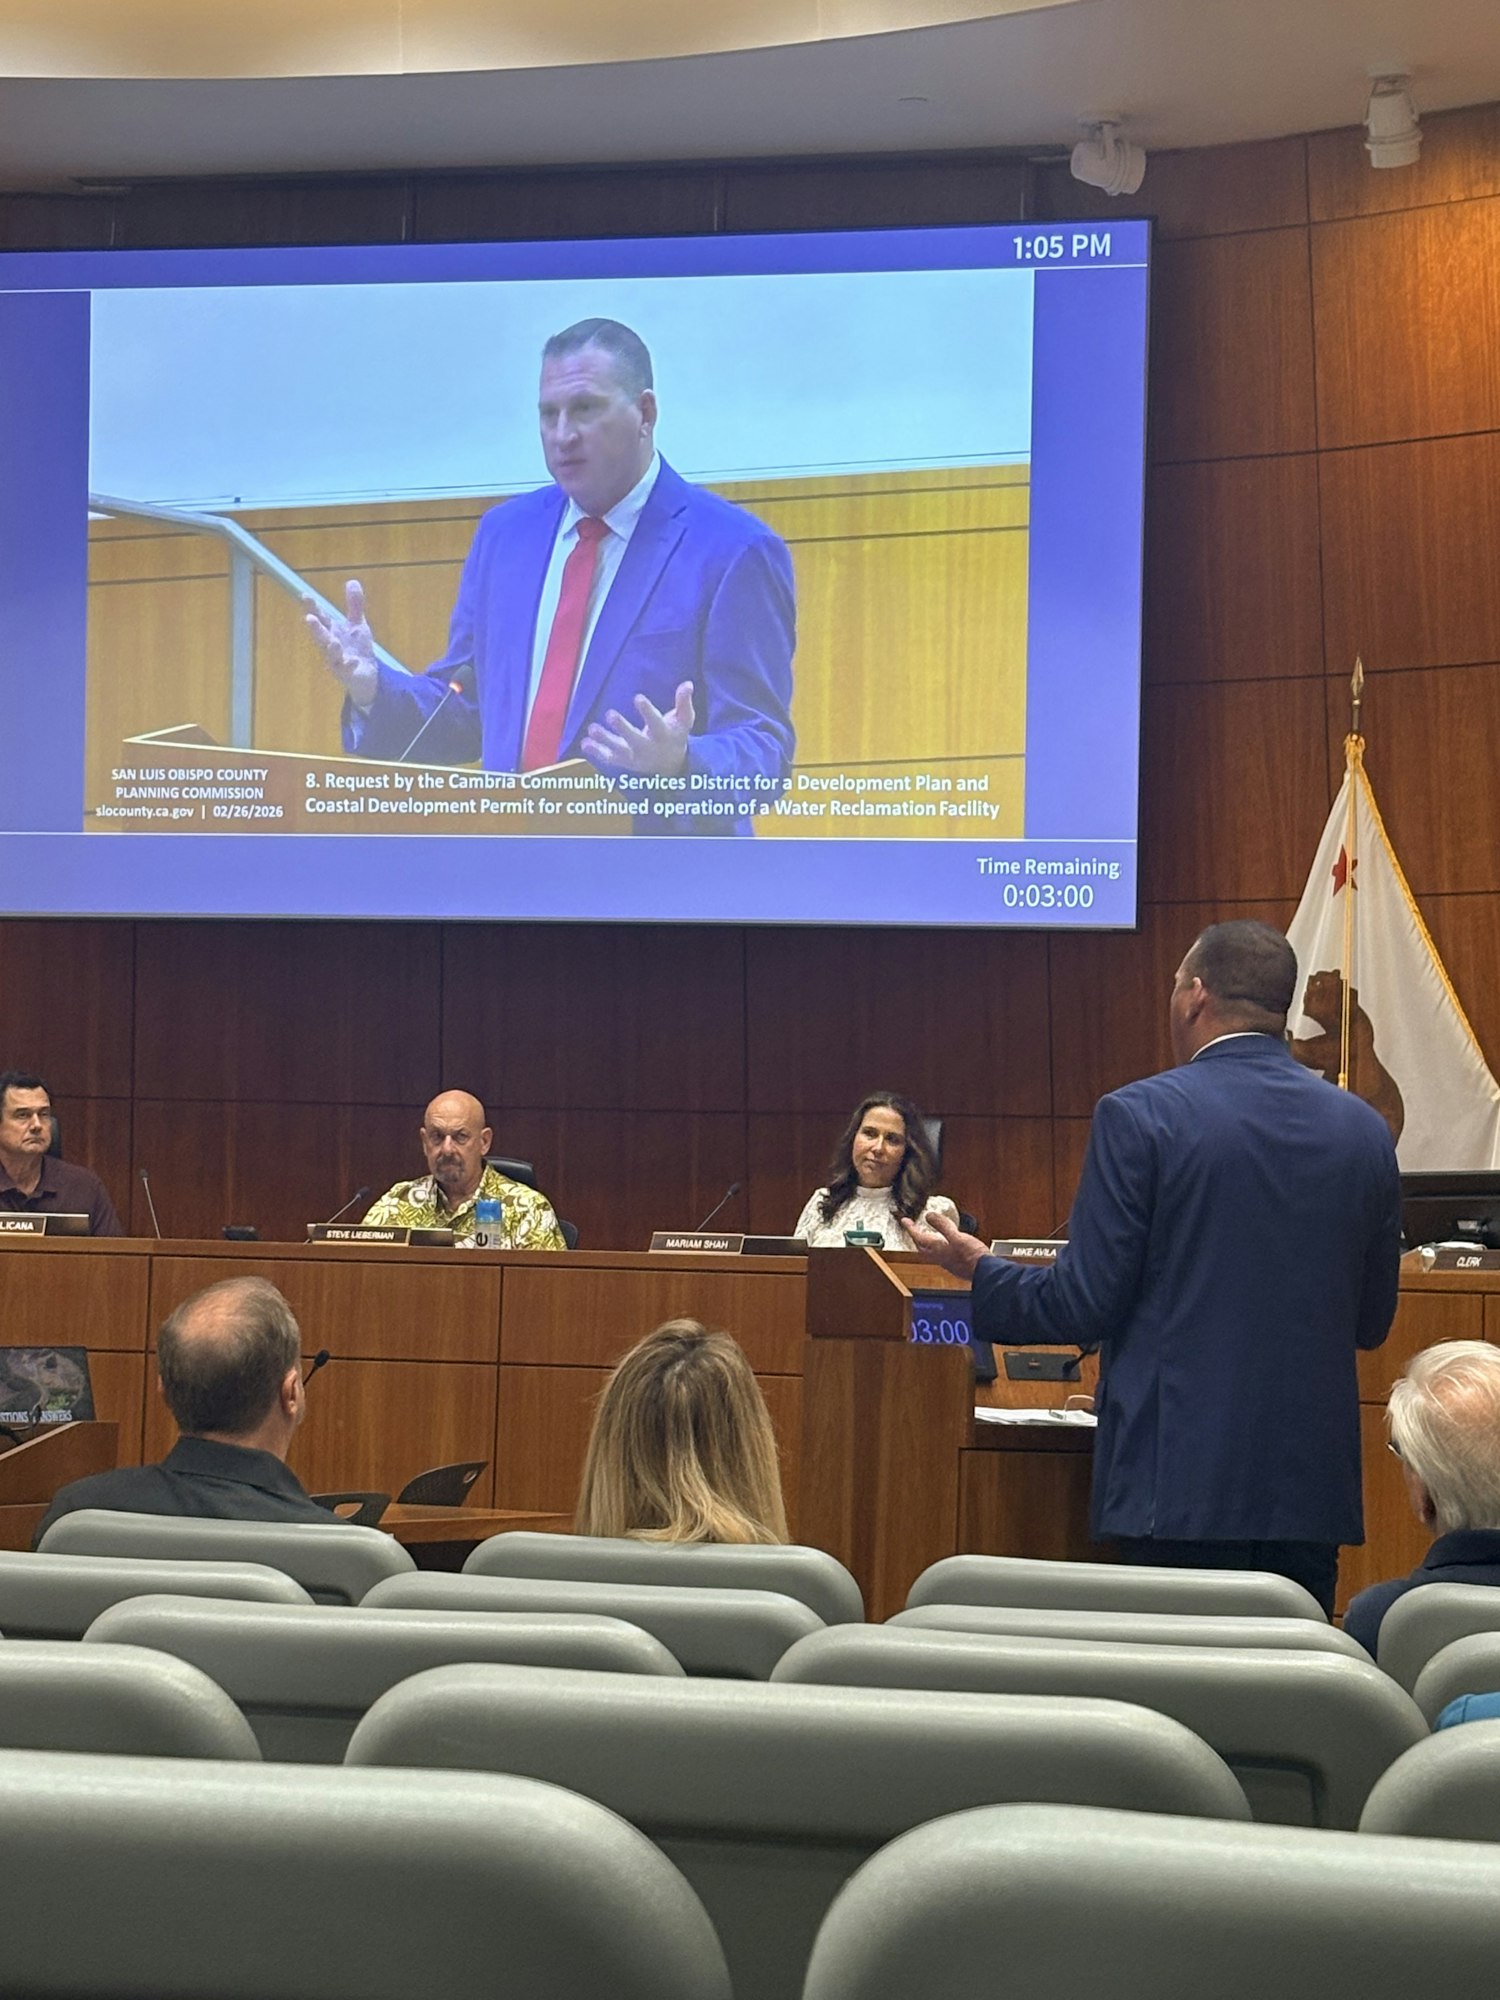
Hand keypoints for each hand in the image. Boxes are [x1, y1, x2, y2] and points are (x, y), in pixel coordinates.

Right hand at [305, 579, 378, 710]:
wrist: (365, 677)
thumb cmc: (356, 650)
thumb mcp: (357, 625)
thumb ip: (354, 605)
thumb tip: (352, 581)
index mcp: (332, 632)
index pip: (321, 618)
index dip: (313, 607)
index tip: (304, 595)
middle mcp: (331, 646)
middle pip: (322, 636)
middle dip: (316, 628)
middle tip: (308, 617)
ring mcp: (338, 662)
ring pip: (331, 654)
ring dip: (330, 648)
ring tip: (332, 641)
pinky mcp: (348, 675)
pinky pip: (347, 670)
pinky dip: (349, 665)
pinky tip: (353, 661)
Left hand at [582, 681, 693, 777]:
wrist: (671, 765)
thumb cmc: (675, 734)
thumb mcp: (684, 720)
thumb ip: (684, 702)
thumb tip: (687, 684)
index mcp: (664, 735)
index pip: (656, 723)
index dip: (647, 711)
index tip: (638, 697)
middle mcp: (648, 748)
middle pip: (635, 739)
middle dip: (622, 728)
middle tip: (610, 714)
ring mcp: (635, 757)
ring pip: (619, 750)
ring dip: (604, 740)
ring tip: (592, 729)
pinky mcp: (624, 761)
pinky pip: (610, 758)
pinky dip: (597, 752)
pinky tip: (585, 743)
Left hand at [900, 1207, 988, 1279]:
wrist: (985, 1273)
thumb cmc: (972, 1256)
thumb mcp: (956, 1236)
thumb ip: (942, 1226)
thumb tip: (929, 1216)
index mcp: (937, 1249)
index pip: (918, 1237)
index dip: (910, 1227)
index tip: (904, 1220)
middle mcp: (940, 1257)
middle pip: (922, 1247)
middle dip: (916, 1236)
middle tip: (913, 1228)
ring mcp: (947, 1262)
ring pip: (931, 1252)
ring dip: (926, 1242)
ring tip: (928, 1235)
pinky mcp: (956, 1265)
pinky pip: (941, 1254)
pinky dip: (938, 1247)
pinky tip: (946, 1245)